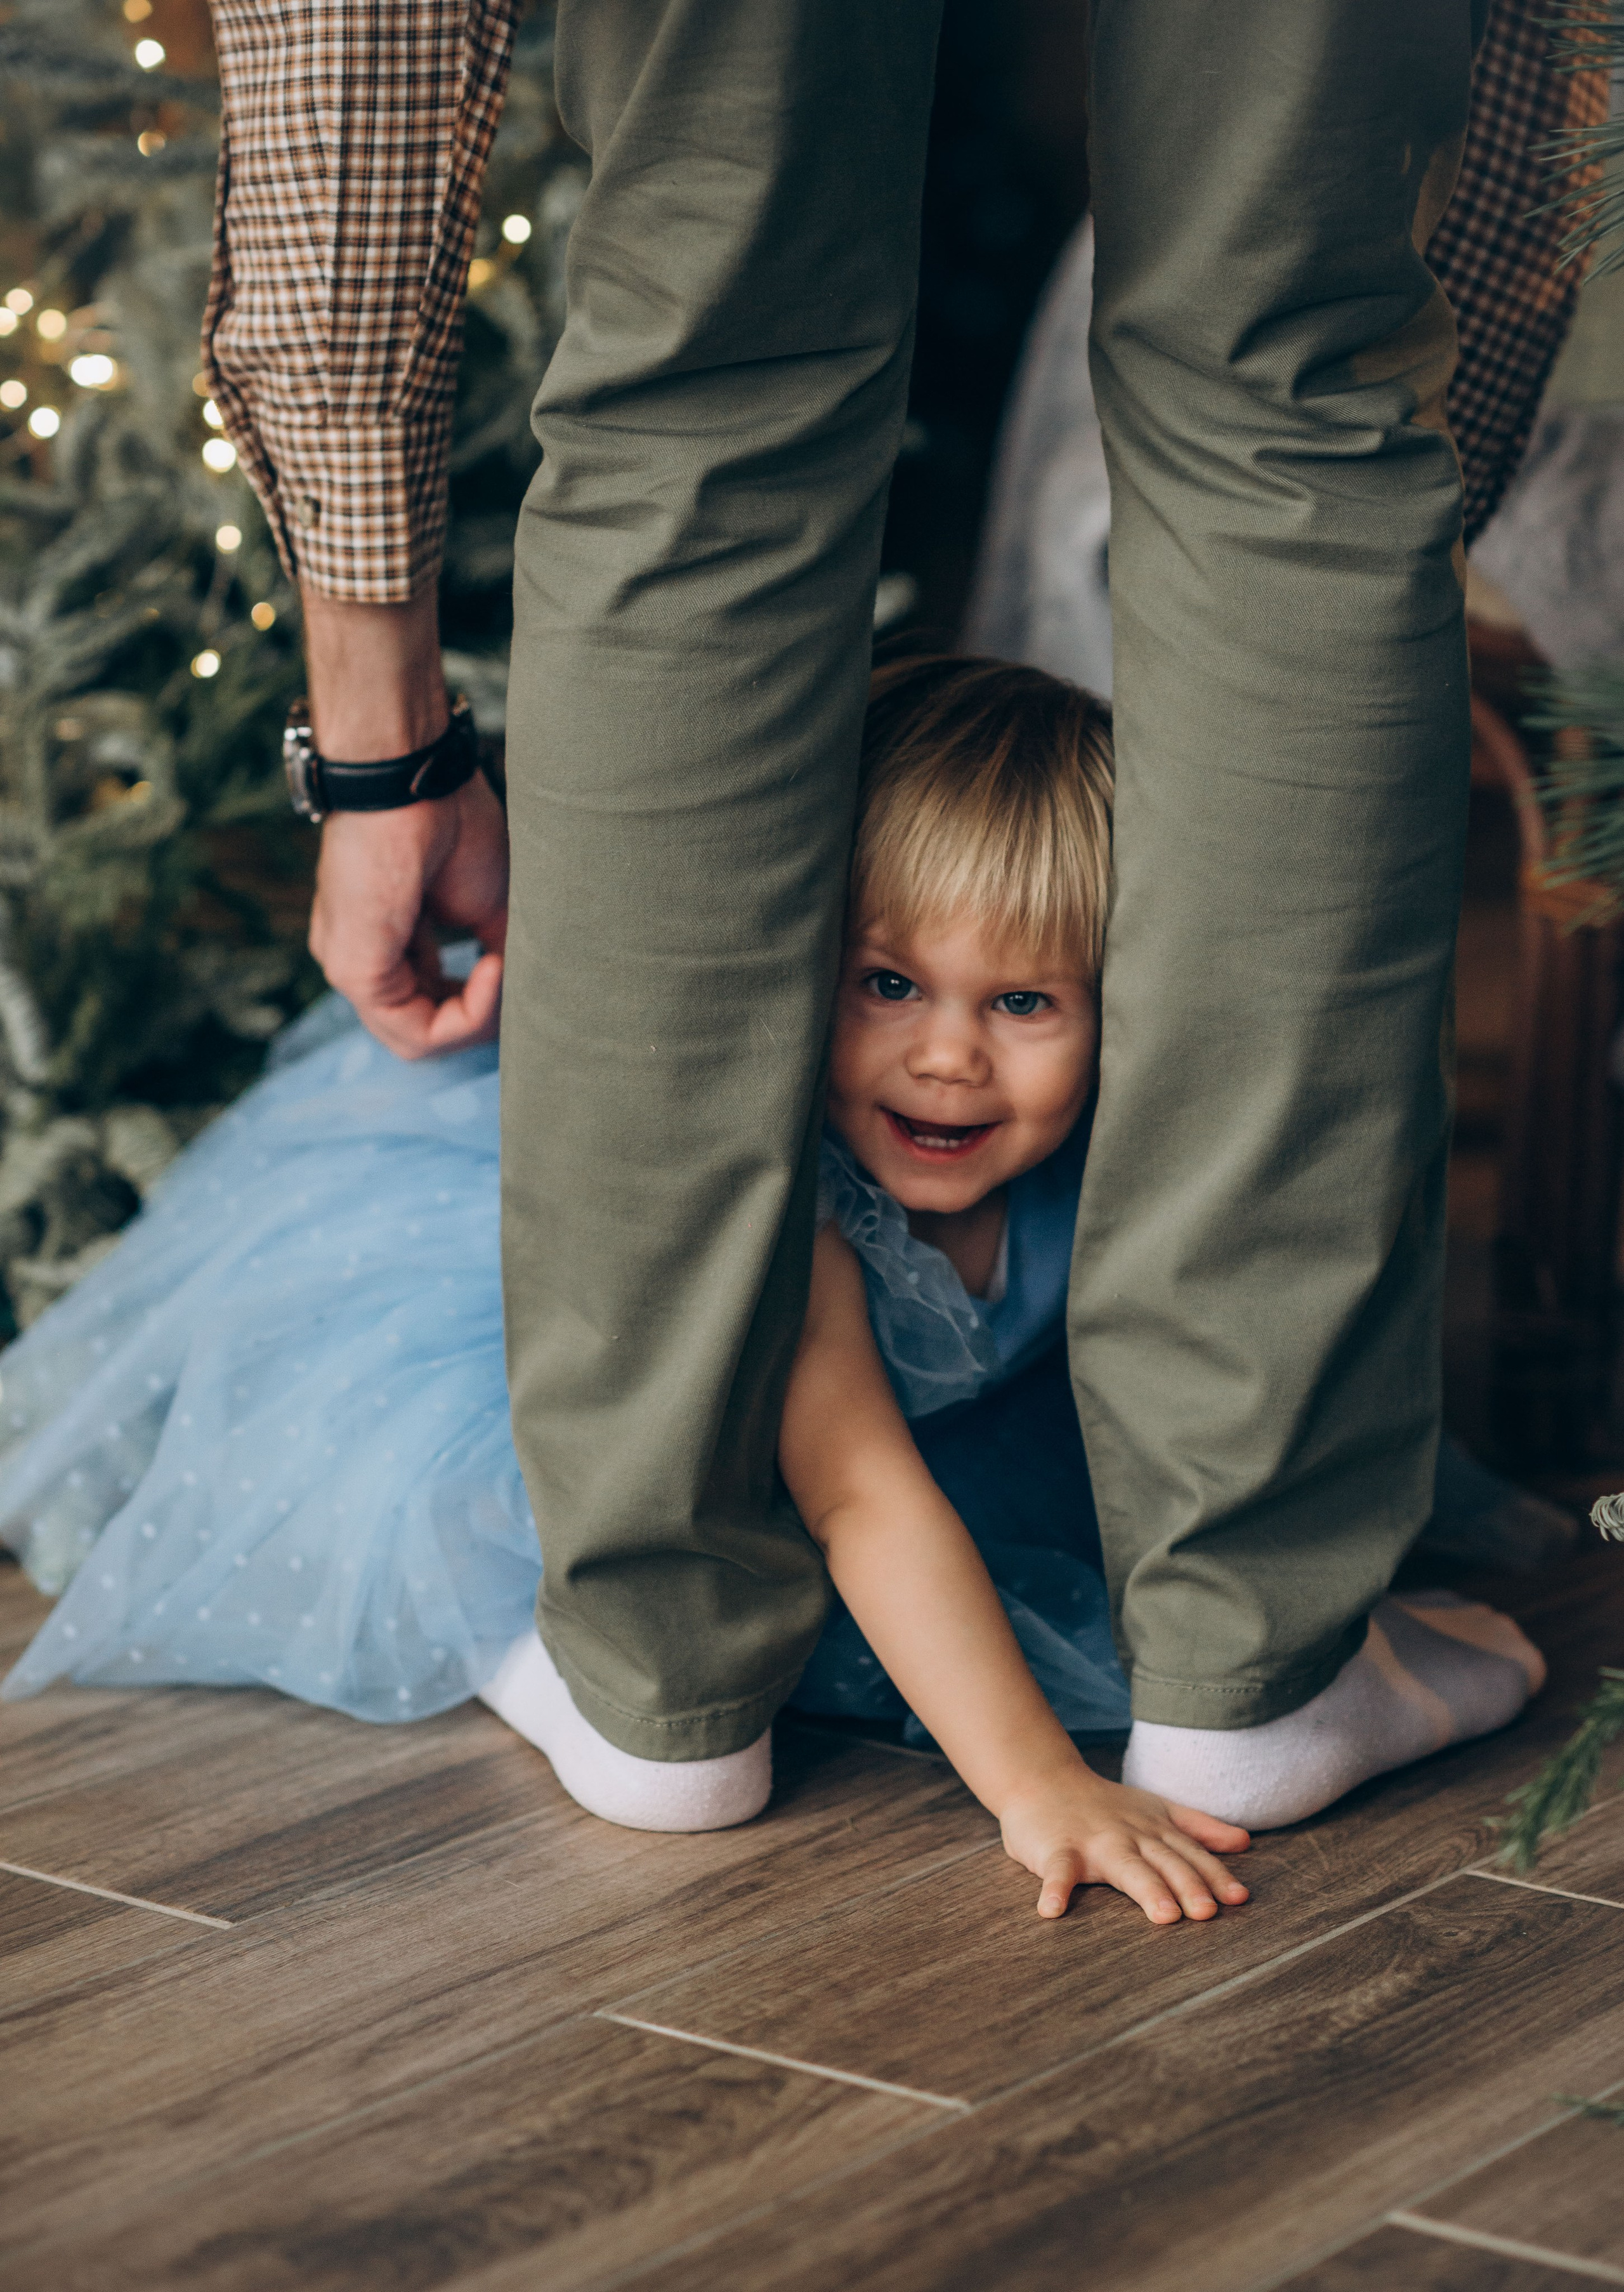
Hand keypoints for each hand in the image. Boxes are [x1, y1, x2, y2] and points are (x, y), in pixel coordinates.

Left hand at [299, 583, 509, 1058]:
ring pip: (417, 1040)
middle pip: (423, 1030)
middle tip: (512, 976)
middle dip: (479, 1018)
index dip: (482, 1004)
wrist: (407, 774)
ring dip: (478, 1017)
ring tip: (503, 968)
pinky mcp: (355, 968)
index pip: (430, 1008)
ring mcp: (350, 966)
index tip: (509, 960)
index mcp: (385, 943)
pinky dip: (469, 1012)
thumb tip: (523, 996)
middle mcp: (359, 958)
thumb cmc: (447, 818)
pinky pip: (417, 1030)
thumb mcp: (488, 903)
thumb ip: (498, 957)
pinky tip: (493, 967)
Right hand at [999, 1768, 1250, 1924]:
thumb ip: (1199, 1827)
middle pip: (1164, 1862)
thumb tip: (1245, 1841)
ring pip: (1124, 1866)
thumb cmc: (1103, 1805)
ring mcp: (1093, 1842)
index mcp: (1154, 1829)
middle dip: (1188, 1885)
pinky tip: (1052, 1911)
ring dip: (1146, 1889)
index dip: (1215, 1875)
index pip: (1190, 1853)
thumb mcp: (1156, 1810)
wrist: (1042, 1779)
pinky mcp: (1057, 1849)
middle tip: (1208, 1911)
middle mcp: (1129, 1835)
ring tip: (1164, 1916)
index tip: (1238, 1898)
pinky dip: (1054, 1889)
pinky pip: (1057, 1871)